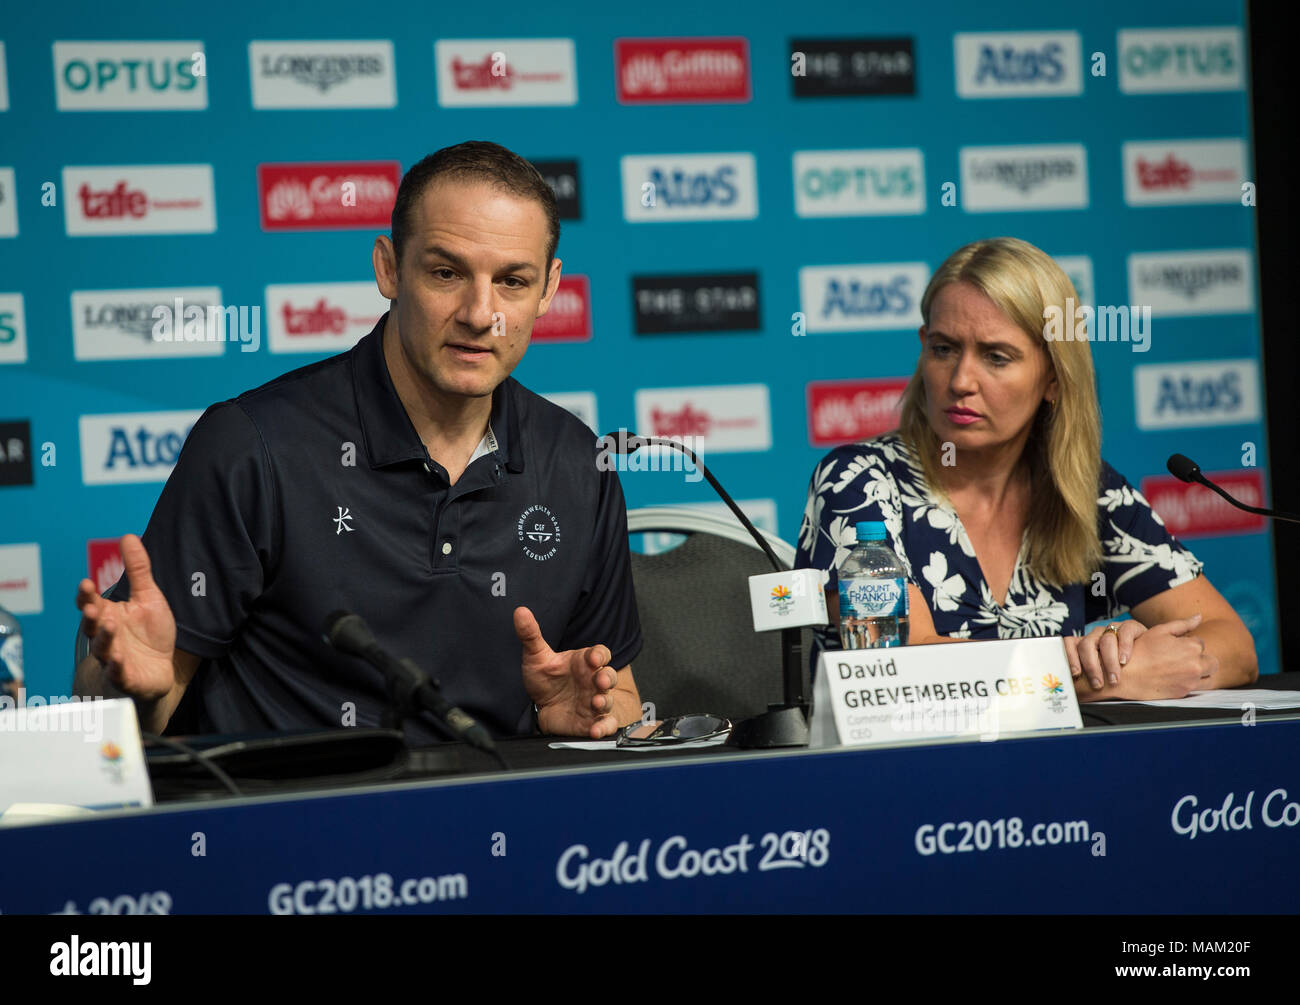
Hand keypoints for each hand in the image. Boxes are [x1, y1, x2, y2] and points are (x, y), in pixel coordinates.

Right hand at [75, 534, 176, 701]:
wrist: (160, 670)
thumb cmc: (149, 633)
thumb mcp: (148, 597)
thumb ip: (138, 570)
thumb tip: (128, 536)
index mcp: (108, 616)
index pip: (91, 604)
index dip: (86, 595)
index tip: (86, 582)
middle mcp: (106, 637)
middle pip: (92, 626)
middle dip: (90, 616)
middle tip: (93, 607)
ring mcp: (113, 659)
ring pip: (103, 649)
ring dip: (105, 638)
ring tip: (110, 625)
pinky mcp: (126, 679)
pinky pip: (118, 675)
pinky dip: (117, 668)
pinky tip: (119, 660)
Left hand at [513, 606, 619, 738]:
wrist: (544, 706)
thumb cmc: (547, 678)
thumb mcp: (537, 657)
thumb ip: (530, 635)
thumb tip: (520, 612)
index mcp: (584, 662)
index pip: (600, 654)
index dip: (599, 655)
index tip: (593, 658)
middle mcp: (593, 681)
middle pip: (609, 676)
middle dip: (608, 678)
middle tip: (601, 681)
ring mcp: (595, 702)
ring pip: (608, 700)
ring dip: (605, 702)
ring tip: (597, 703)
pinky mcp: (592, 722)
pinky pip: (604, 725)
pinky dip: (603, 728)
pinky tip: (596, 731)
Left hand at [1065, 620, 1147, 690]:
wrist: (1148, 656)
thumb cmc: (1120, 668)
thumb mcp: (1102, 671)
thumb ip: (1090, 677)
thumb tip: (1078, 695)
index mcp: (1085, 644)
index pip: (1070, 644)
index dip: (1070, 657)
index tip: (1075, 674)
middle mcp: (1097, 635)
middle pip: (1087, 644)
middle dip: (1091, 666)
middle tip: (1098, 684)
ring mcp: (1113, 629)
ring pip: (1105, 640)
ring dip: (1109, 661)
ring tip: (1114, 678)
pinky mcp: (1130, 627)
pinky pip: (1125, 632)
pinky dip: (1124, 647)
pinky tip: (1125, 660)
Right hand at [1102, 614, 1215, 699]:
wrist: (1127, 675)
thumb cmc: (1141, 650)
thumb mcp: (1159, 631)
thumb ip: (1182, 624)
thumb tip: (1199, 617)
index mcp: (1192, 647)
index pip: (1201, 644)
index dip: (1188, 644)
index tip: (1175, 648)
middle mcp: (1196, 665)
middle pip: (1212, 662)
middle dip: (1201, 660)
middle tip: (1184, 660)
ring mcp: (1191, 681)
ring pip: (1207, 676)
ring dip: (1198, 672)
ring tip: (1178, 670)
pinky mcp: (1185, 693)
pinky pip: (1196, 687)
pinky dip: (1189, 682)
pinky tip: (1173, 678)